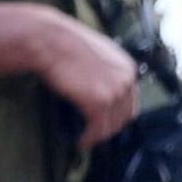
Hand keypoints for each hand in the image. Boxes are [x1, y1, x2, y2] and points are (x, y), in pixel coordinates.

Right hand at [37, 13, 142, 148]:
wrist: (51, 41)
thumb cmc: (66, 44)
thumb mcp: (97, 54)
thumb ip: (106, 70)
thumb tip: (99, 86)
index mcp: (128, 68)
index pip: (131, 101)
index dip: (118, 115)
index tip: (105, 121)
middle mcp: (127, 80)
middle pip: (124, 116)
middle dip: (109, 127)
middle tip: (94, 133)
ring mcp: (115, 92)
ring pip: (110, 125)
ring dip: (98, 135)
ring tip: (85, 138)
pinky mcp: (99, 102)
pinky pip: (97, 128)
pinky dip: (89, 138)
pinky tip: (80, 141)